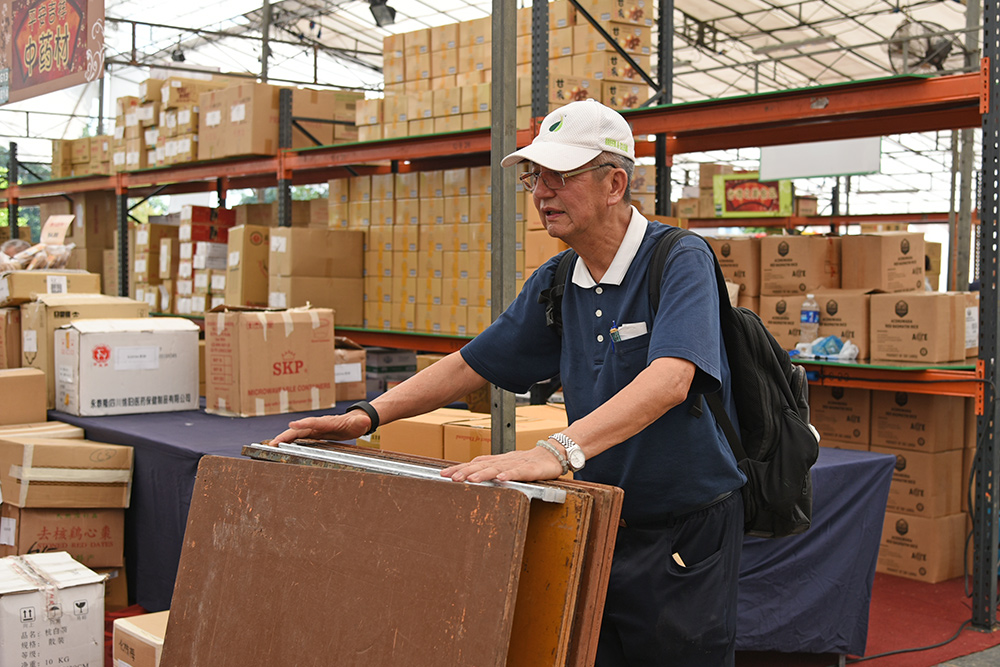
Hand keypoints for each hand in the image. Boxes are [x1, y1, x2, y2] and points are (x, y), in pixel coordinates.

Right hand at [269, 412, 370, 445]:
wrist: (356, 421)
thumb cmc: (357, 423)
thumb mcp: (360, 423)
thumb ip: (361, 422)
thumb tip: (365, 421)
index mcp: (328, 422)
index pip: (314, 423)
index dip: (303, 423)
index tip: (292, 425)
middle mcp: (318, 424)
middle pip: (299, 429)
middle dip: (285, 435)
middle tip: (273, 443)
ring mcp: (315, 429)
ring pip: (296, 434)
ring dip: (283, 439)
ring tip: (271, 446)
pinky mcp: (314, 434)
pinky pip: (299, 437)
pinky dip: (289, 441)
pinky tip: (280, 447)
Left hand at [440, 447, 563, 483]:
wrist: (552, 454)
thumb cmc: (528, 461)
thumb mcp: (506, 463)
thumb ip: (490, 465)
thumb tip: (470, 467)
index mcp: (497, 461)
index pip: (474, 464)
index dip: (459, 468)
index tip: (443, 474)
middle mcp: (504, 461)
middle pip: (482, 466)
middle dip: (466, 471)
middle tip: (451, 478)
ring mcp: (516, 464)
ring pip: (497, 468)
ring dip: (484, 474)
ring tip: (471, 479)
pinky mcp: (530, 469)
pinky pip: (519, 472)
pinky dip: (510, 475)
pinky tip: (501, 478)